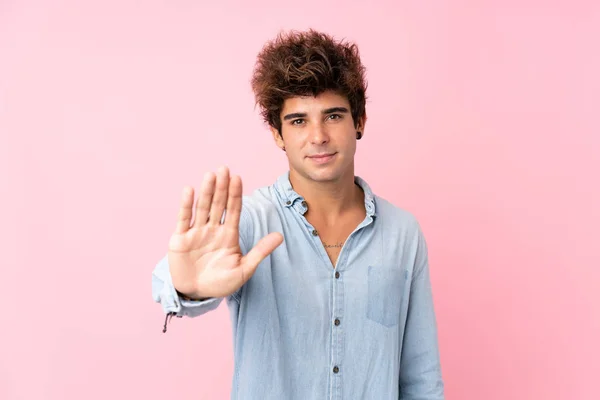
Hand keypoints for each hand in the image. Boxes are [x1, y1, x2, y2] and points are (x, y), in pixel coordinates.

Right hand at [167, 166, 282, 298]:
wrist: (197, 295)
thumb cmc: (221, 283)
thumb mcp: (244, 269)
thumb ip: (260, 252)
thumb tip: (280, 236)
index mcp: (229, 235)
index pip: (233, 210)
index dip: (236, 194)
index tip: (238, 178)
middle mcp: (213, 229)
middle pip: (218, 204)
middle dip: (222, 187)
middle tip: (224, 168)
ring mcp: (196, 233)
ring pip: (202, 208)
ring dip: (206, 191)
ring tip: (210, 175)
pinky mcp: (180, 239)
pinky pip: (184, 219)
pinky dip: (186, 205)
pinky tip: (189, 190)